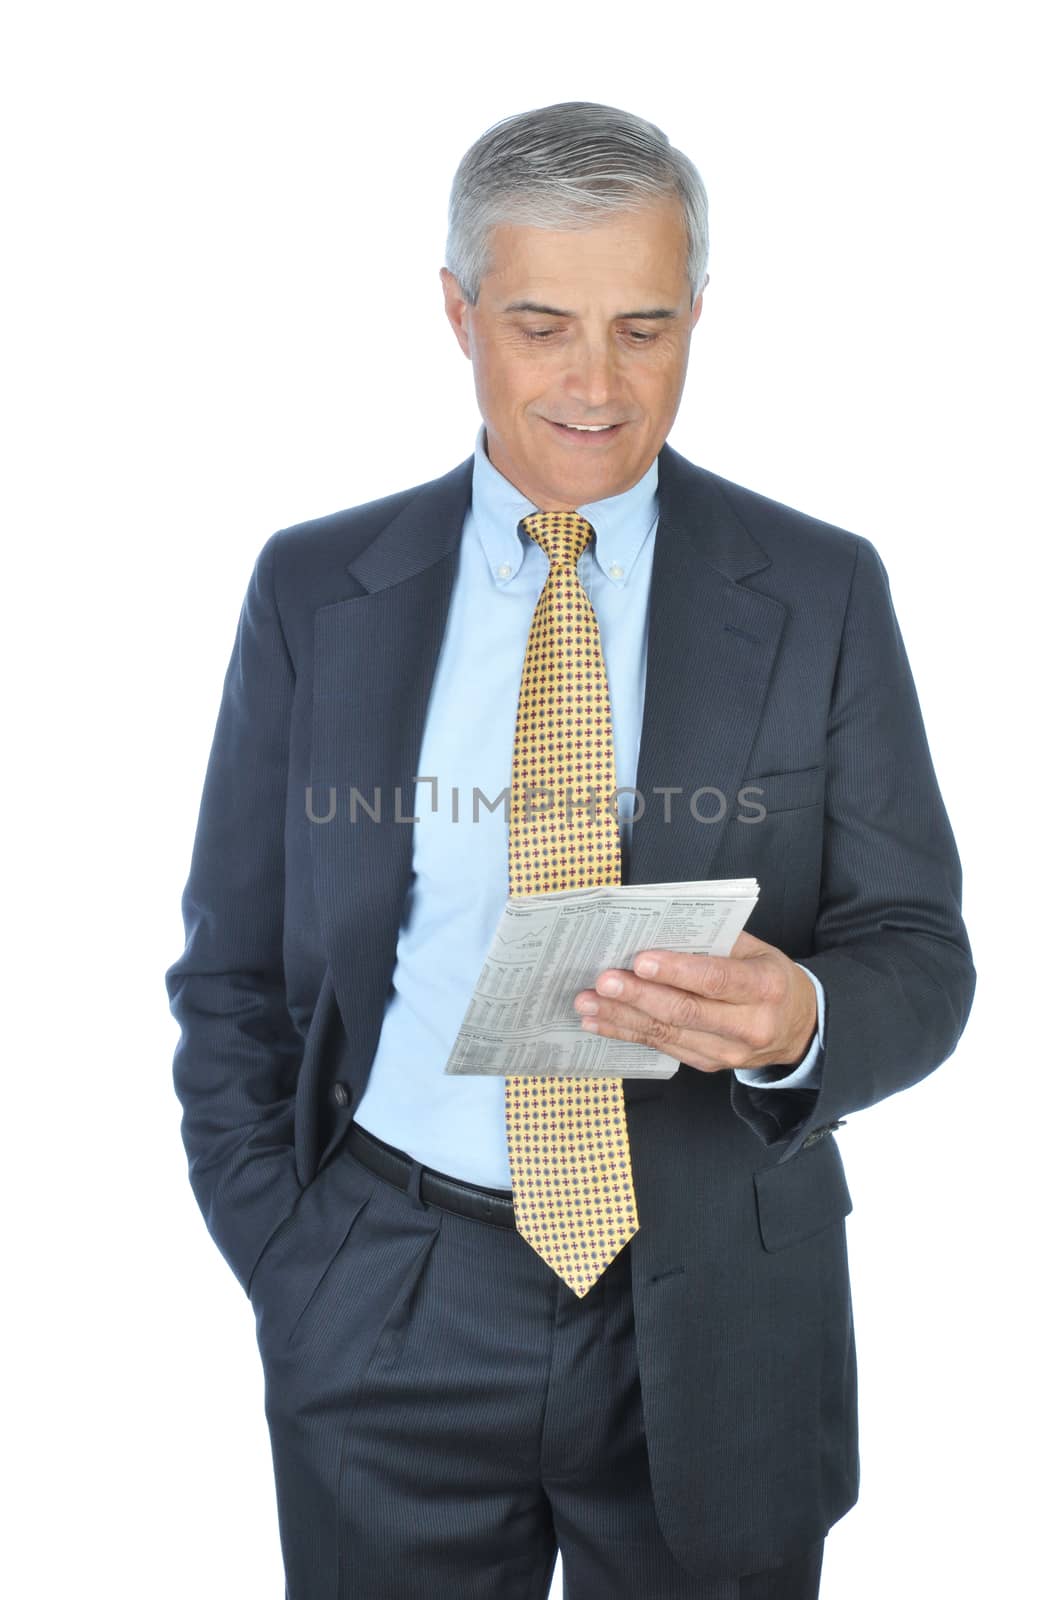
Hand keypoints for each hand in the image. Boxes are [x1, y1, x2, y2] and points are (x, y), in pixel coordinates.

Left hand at [573, 932, 817, 1073]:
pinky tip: (600, 1022)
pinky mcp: (709, 1065)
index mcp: (765, 987)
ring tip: (587, 1003)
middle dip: (638, 996)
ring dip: (622, 1018)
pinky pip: (663, 1048)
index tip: (640, 960)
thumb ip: (714, 941)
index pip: (716, 980)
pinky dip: (628, 1034)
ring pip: (668, 1034)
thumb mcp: (755, 950)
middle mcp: (750, 1025)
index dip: (677, 972)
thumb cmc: (769, 977)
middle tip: (601, 982)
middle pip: (685, 1012)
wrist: (799, 1028)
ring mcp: (728, 1052)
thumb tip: (657, 930)